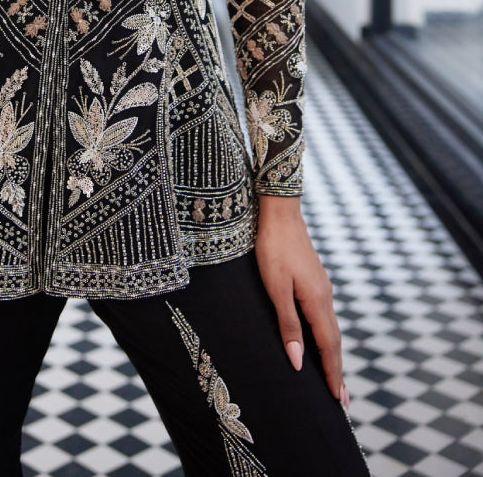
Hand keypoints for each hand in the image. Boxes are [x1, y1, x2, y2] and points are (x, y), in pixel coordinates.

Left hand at [254, 195, 348, 407]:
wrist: (279, 212)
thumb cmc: (273, 249)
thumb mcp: (276, 289)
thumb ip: (288, 325)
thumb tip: (299, 361)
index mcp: (317, 301)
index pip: (329, 348)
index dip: (333, 375)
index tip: (338, 401)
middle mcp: (325, 296)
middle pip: (334, 341)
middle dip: (337, 371)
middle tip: (341, 402)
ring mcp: (322, 287)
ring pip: (330, 328)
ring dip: (332, 355)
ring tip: (333, 379)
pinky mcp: (315, 280)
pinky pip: (324, 316)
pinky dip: (326, 337)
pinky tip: (320, 341)